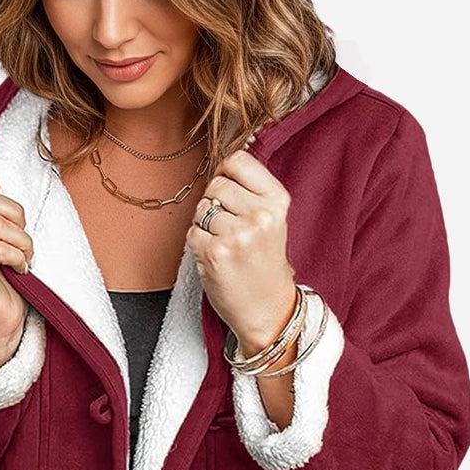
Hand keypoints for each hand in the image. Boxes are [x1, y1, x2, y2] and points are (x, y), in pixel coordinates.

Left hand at [186, 148, 297, 350]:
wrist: (268, 309)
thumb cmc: (264, 263)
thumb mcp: (271, 220)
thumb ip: (250, 190)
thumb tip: (220, 164)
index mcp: (277, 201)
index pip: (238, 160)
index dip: (225, 174)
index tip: (229, 192)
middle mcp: (261, 215)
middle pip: (216, 185)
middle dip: (214, 204)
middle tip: (229, 229)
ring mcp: (238, 235)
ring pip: (201, 209)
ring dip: (205, 227)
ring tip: (225, 245)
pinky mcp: (216, 253)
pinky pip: (192, 233)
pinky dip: (198, 246)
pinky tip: (216, 259)